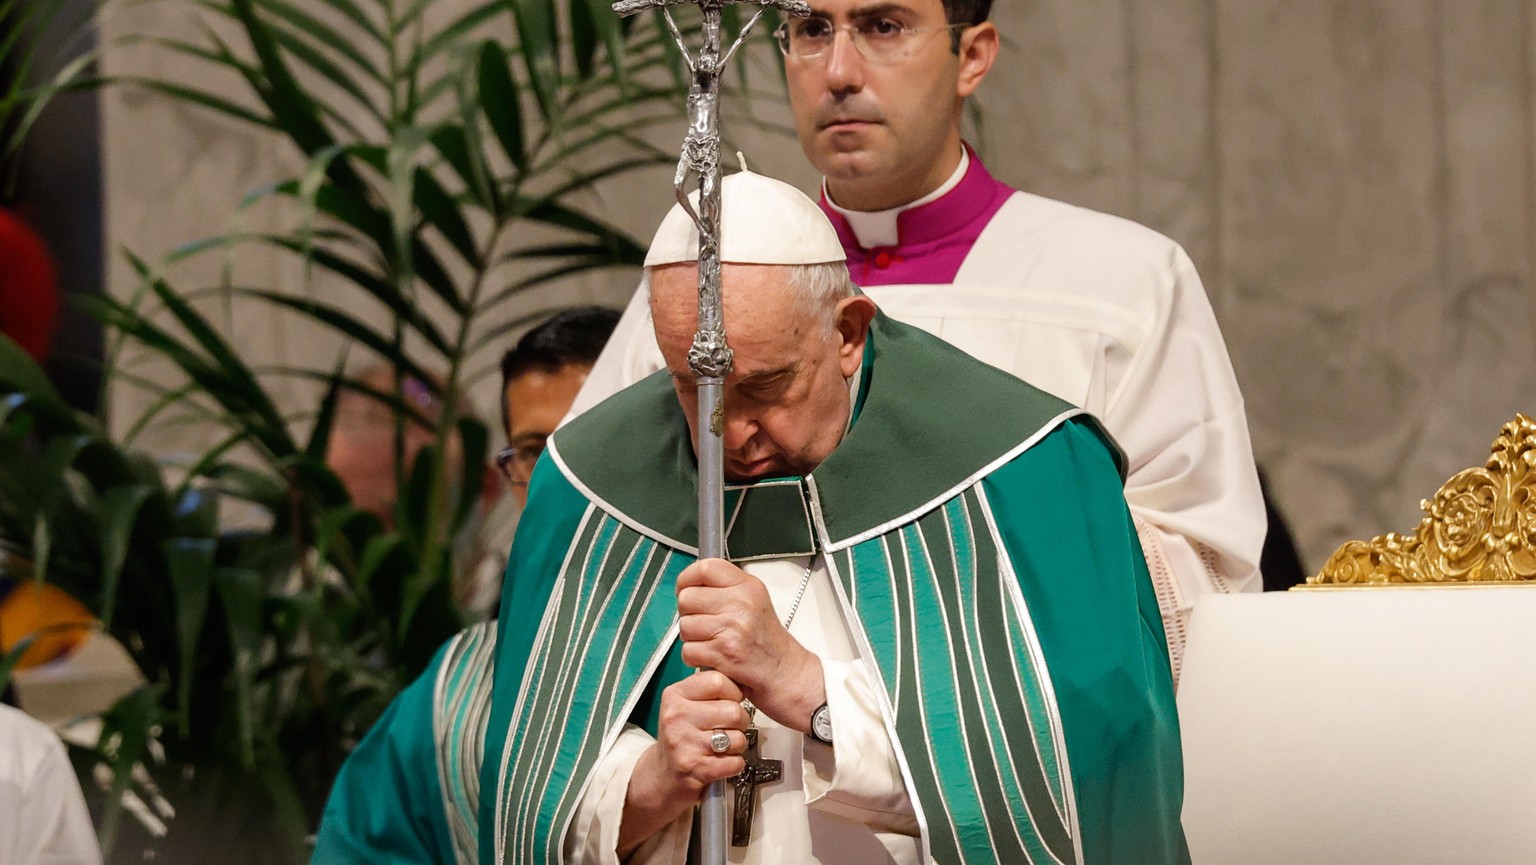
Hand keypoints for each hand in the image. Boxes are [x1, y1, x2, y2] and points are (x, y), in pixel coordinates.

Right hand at [619, 671, 749, 855]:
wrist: (661, 776)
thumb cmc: (681, 737)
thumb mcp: (685, 704)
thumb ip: (710, 690)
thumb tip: (746, 682)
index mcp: (674, 695)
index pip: (718, 681)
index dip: (734, 691)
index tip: (732, 700)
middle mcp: (676, 717)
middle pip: (733, 711)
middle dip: (741, 721)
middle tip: (731, 727)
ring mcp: (684, 744)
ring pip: (738, 738)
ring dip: (738, 745)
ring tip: (724, 746)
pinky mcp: (695, 769)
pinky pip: (736, 762)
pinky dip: (735, 764)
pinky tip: (721, 762)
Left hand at [676, 558, 824, 731]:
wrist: (786, 674)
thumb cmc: (769, 643)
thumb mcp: (755, 602)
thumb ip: (726, 589)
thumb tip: (690, 583)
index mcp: (748, 587)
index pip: (706, 568)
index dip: (687, 578)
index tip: (685, 589)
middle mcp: (741, 604)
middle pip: (687, 598)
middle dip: (688, 614)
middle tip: (703, 623)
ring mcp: (732, 628)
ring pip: (685, 626)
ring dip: (692, 638)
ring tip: (711, 642)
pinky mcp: (724, 653)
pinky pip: (689, 650)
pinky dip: (695, 658)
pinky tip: (712, 657)